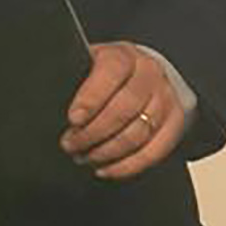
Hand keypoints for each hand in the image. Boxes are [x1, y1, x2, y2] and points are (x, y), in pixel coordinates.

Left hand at [60, 41, 184, 180]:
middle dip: (93, 133)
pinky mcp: (176, 122)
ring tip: (84, 158)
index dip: (91, 98)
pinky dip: (128, 166)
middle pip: (124, 108)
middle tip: (70, 145)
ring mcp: (165, 98)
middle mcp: (149, 74)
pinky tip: (106, 170)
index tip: (73, 119)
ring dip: (107, 152)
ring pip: (139, 133)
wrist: (144, 73)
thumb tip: (49, 100)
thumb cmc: (107, 74)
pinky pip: (155, 151)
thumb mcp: (89, 65)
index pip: (111, 72)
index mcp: (124, 56)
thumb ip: (75, 79)